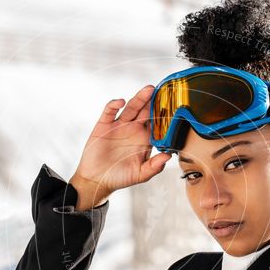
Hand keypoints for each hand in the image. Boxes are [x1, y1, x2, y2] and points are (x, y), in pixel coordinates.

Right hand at [70, 85, 172, 202]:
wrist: (97, 179)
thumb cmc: (120, 177)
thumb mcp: (140, 174)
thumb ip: (154, 166)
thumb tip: (168, 156)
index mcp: (145, 139)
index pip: (156, 123)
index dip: (163, 115)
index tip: (173, 107)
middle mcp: (133, 129)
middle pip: (145, 111)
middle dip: (153, 101)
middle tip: (161, 91)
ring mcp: (119, 125)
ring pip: (131, 107)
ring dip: (139, 98)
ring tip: (148, 90)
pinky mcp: (104, 124)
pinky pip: (110, 111)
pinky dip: (114, 105)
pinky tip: (121, 102)